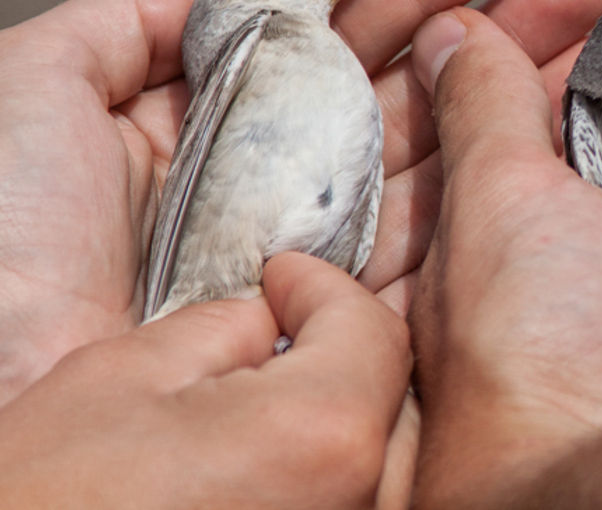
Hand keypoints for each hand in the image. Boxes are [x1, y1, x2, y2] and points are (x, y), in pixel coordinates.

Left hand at [0, 0, 601, 403]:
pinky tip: (558, 121)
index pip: (342, 32)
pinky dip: (510, 185)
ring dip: (529, 80)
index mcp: (220, 123)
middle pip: (416, 84)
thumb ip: (132, 19)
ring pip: (448, 152)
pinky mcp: (346, 323)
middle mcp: (283, 182)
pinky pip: (443, 245)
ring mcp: (322, 251)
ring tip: (595, 16)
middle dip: (506, 18)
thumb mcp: (35, 88)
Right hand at [0, 253, 409, 508]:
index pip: (371, 330)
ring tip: (273, 387)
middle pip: (393, 395)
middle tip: (284, 323)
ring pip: (383, 459)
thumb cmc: (43, 496)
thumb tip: (270, 324)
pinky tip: (264, 458)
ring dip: (343, 410)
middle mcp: (356, 501)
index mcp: (322, 433)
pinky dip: (326, 470)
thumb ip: (227, 328)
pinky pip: (350, 505)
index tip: (280, 277)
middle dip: (344, 345)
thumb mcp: (126, 375)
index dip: (323, 287)